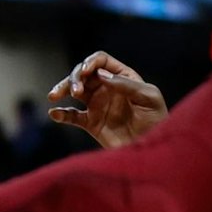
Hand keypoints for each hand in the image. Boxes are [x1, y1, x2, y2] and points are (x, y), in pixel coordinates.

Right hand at [48, 51, 167, 149]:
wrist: (152, 150)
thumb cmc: (157, 122)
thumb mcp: (149, 98)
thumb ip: (126, 84)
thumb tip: (100, 74)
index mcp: (123, 77)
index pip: (101, 61)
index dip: (90, 62)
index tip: (84, 71)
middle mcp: (107, 88)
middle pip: (83, 73)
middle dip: (74, 78)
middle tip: (75, 91)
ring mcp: (97, 105)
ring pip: (73, 90)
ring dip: (62, 89)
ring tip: (54, 96)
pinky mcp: (91, 122)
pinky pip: (71, 115)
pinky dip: (61, 114)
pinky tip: (55, 114)